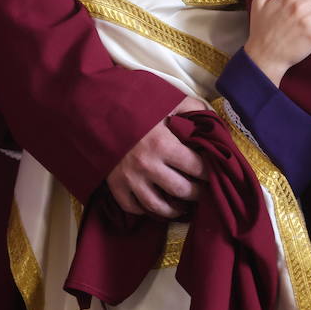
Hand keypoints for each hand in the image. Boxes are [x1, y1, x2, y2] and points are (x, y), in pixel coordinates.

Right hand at [107, 94, 209, 217]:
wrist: (94, 110)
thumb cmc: (134, 104)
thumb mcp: (167, 99)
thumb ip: (193, 108)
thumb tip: (214, 120)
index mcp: (164, 144)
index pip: (197, 167)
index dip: (210, 172)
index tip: (216, 173)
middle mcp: (148, 166)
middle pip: (181, 190)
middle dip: (198, 193)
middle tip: (205, 192)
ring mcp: (130, 179)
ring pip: (158, 206)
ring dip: (175, 209)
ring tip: (185, 206)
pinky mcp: (114, 186)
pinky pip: (133, 207)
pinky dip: (146, 210)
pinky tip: (157, 206)